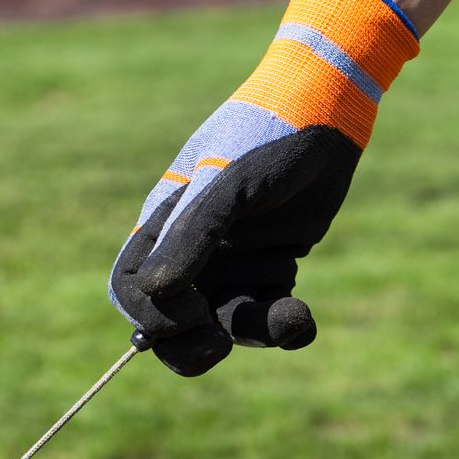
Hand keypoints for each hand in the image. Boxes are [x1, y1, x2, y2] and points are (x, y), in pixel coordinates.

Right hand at [110, 0, 418, 375]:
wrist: (327, 112)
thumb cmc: (265, 136)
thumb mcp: (228, 184)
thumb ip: (193, 236)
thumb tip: (155, 294)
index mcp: (163, 225)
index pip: (131, 290)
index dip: (149, 315)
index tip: (189, 313)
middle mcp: (191, 250)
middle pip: (170, 323)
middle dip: (191, 346)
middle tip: (220, 346)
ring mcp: (231, 262)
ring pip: (226, 323)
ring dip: (255, 328)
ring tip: (292, 315)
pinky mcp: (271, 266)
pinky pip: (268, 313)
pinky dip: (287, 324)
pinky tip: (302, 317)